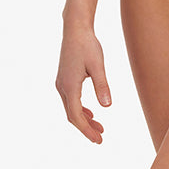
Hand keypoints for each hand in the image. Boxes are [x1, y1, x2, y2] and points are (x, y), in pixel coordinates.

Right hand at [55, 26, 111, 143]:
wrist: (75, 29)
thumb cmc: (87, 45)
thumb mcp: (98, 65)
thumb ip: (102, 86)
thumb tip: (107, 106)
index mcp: (69, 86)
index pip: (76, 115)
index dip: (86, 130)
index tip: (98, 139)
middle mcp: (62, 87)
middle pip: (72, 115)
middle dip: (86, 128)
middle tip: (100, 137)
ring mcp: (61, 83)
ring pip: (71, 108)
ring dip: (84, 119)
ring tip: (99, 127)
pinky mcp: (64, 79)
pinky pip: (70, 100)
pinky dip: (80, 109)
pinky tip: (91, 112)